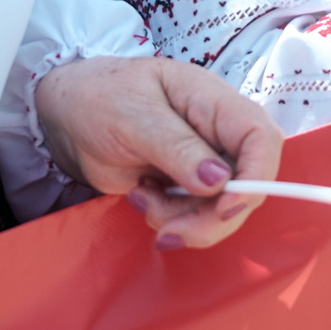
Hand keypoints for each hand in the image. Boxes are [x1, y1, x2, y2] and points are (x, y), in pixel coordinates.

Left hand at [34, 55, 282, 247]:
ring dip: (184, 221)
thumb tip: (219, 180)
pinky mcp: (186, 186)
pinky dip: (170, 220)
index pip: (262, 138)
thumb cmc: (100, 97)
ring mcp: (204, 162)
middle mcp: (218, 134)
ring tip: (141, 199)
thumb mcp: (133, 117)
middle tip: (169, 231)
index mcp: (214, 102)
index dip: (257, 176)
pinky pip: (196, 216)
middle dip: (212, 218)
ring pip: (222, 210)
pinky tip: (140, 198)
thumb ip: (177, 147)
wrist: (68, 115)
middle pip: (247, 186)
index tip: (224, 207)